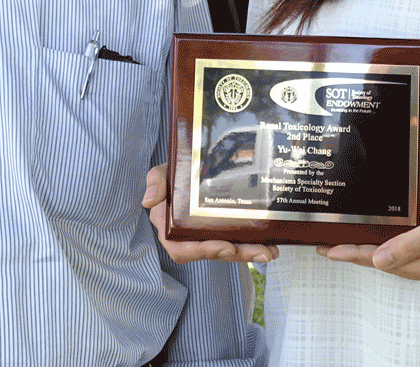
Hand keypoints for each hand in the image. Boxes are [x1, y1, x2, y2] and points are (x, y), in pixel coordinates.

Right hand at [142, 163, 278, 264]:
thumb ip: (156, 182)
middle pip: (212, 252)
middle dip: (237, 254)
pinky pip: (236, 241)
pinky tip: (270, 243)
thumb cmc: (172, 172)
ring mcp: (206, 234)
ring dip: (249, 252)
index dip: (202, 251)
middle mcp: (188, 236)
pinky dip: (253, 243)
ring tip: (270, 251)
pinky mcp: (221, 230)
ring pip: (228, 249)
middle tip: (261, 251)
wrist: (189, 165)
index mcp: (170, 227)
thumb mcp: (161, 172)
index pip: (181, 248)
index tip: (225, 246)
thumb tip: (149, 200)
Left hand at [315, 175, 419, 291]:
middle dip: (361, 254)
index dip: (358, 255)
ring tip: (342, 244)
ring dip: (374, 251)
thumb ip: (412, 242)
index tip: (330, 251)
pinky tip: (374, 240)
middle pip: (394, 265)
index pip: (391, 264)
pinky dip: (392, 246)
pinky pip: (412, 253)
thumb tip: (378, 261)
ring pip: (401, 260)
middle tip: (326, 246)